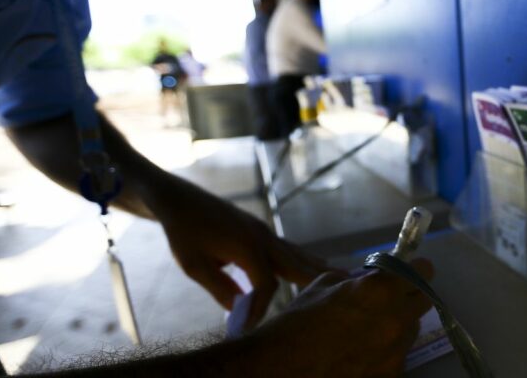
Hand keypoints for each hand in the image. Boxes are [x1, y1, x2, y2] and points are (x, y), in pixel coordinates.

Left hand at [150, 180, 326, 326]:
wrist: (179, 199)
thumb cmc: (184, 232)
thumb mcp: (194, 265)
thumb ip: (219, 288)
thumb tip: (240, 309)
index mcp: (247, 246)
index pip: (267, 285)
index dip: (261, 307)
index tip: (248, 327)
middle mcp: (262, 238)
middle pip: (297, 264)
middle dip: (320, 280)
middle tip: (347, 288)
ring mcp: (263, 232)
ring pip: (297, 254)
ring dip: (318, 268)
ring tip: (343, 276)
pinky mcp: (259, 230)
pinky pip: (288, 248)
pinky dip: (304, 259)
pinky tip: (314, 265)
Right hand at [245, 260, 434, 377]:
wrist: (280, 369)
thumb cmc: (297, 322)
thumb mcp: (323, 286)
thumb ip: (355, 281)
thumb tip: (368, 281)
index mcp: (381, 291)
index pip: (423, 272)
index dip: (416, 270)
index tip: (408, 272)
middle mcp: (396, 321)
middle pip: (422, 301)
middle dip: (408, 296)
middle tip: (388, 299)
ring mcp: (395, 353)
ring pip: (410, 331)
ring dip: (396, 326)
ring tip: (367, 331)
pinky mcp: (389, 376)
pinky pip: (396, 357)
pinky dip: (384, 353)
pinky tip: (360, 354)